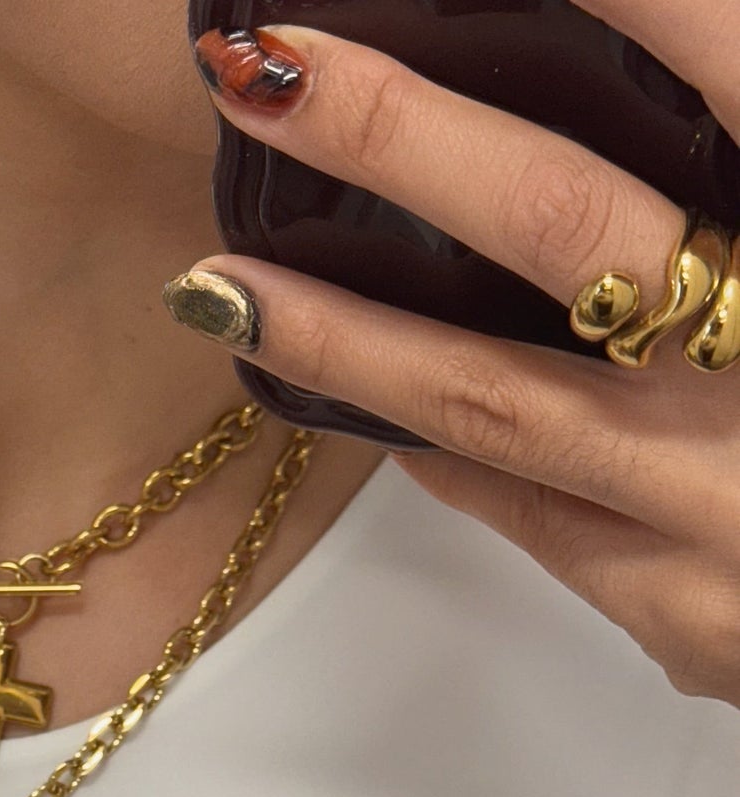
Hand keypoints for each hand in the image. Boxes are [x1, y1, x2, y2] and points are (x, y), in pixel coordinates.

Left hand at [173, 4, 739, 707]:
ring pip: (494, 408)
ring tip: (218, 283)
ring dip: (342, 335)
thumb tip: (693, 89)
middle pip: (572, 230)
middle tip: (254, 68)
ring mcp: (726, 519)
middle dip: (401, 138)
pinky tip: (372, 401)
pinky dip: (449, 450)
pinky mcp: (685, 619)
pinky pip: (530, 512)